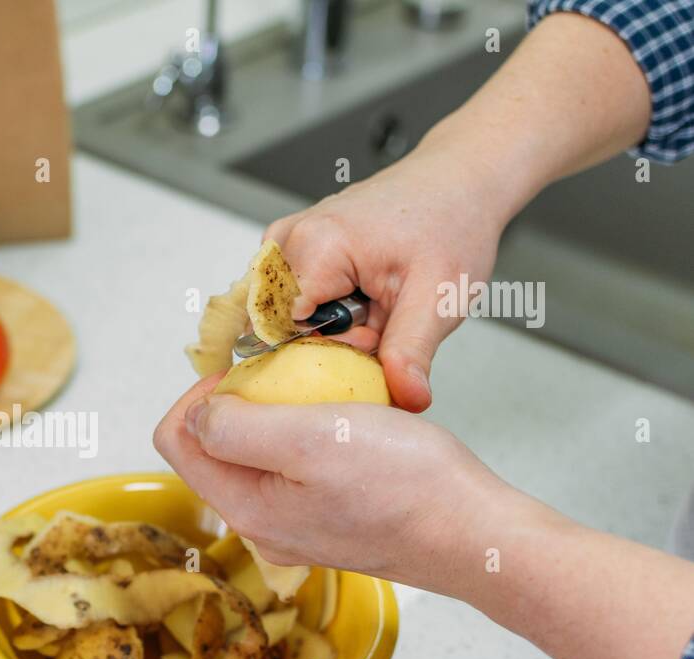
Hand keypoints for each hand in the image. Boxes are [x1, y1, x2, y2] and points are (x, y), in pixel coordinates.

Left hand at [153, 376, 513, 591]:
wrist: (477, 532)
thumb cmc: (405, 485)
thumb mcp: (308, 439)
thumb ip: (237, 428)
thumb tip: (196, 415)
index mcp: (245, 508)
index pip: (176, 441)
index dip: (199, 394)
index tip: (245, 369)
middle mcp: (263, 525)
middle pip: (216, 449)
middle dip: (242, 401)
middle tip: (290, 373)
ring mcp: (298, 526)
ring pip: (260, 455)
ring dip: (281, 414)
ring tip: (324, 391)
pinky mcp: (332, 520)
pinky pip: (300, 468)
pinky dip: (313, 434)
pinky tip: (350, 419)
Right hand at [263, 148, 507, 411]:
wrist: (459, 180)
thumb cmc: (451, 223)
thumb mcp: (438, 298)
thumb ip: (411, 352)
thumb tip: (405, 400)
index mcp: (314, 247)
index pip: (281, 333)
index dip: (325, 349)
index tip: (369, 334)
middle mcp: (287, 238)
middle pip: (279, 326)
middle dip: (327, 338)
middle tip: (379, 315)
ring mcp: (284, 239)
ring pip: (282, 314)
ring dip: (326, 323)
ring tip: (371, 300)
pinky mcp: (290, 243)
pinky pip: (287, 297)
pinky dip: (321, 307)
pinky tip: (357, 293)